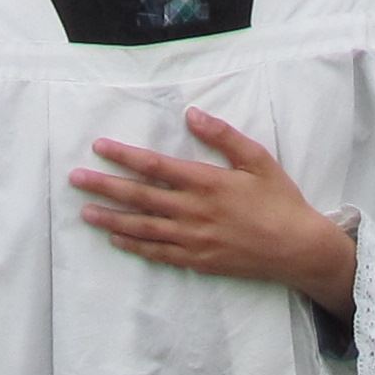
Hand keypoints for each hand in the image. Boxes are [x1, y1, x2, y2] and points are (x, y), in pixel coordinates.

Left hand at [71, 111, 357, 312]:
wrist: (298, 248)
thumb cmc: (280, 200)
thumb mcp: (257, 159)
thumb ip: (223, 136)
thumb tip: (191, 114)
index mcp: (207, 182)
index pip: (155, 166)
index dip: (124, 156)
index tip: (99, 147)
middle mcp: (194, 212)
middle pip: (140, 197)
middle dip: (105, 187)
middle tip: (76, 179)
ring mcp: (194, 240)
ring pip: (143, 228)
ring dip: (111, 219)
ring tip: (85, 212)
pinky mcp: (198, 261)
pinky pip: (159, 253)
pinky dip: (135, 246)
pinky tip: (116, 239)